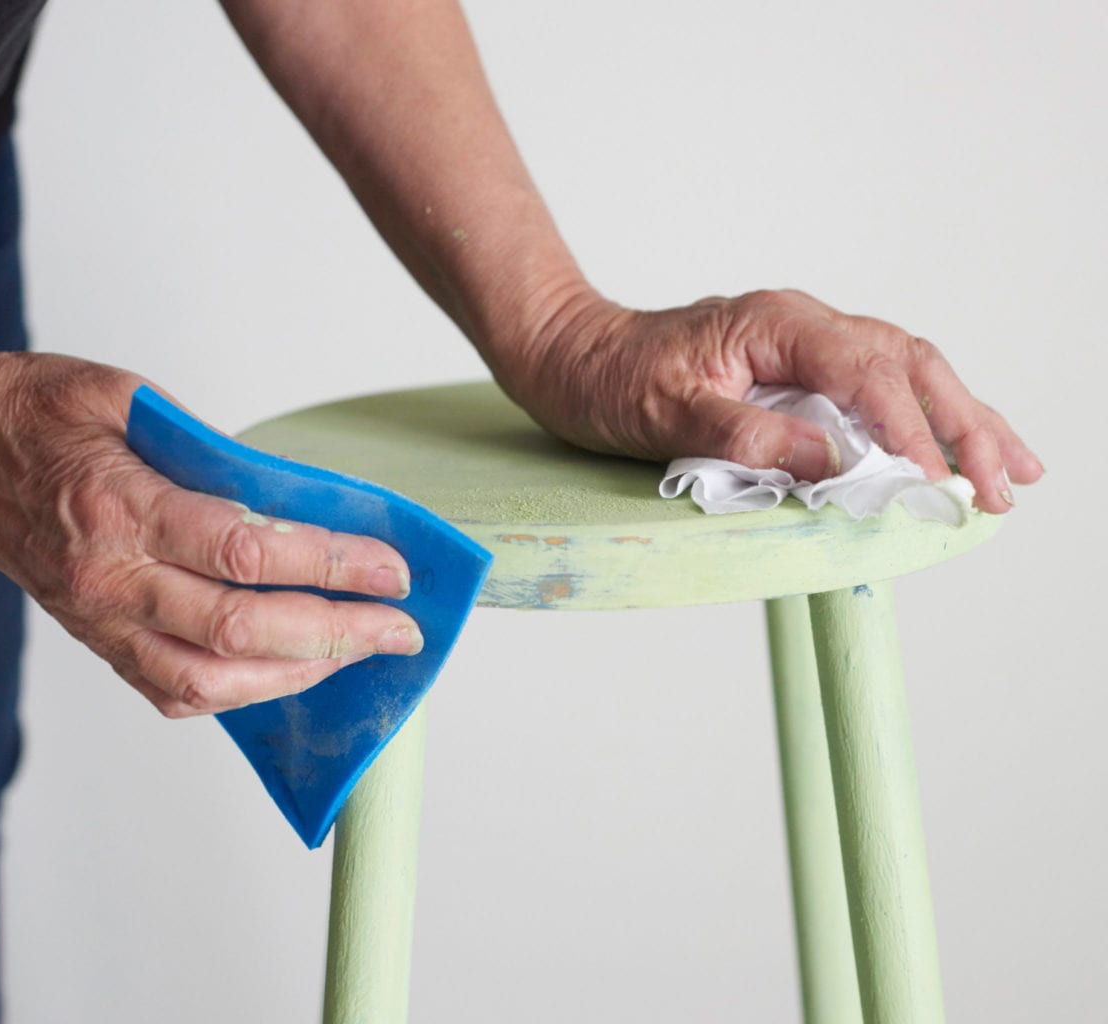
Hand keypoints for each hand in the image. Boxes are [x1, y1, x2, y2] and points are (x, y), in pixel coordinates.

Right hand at [0, 350, 422, 716]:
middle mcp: (111, 577)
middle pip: (242, 628)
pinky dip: (245, 690)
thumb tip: (295, 495)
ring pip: (214, 677)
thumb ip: (207, 448)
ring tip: (360, 653)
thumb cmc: (35, 413)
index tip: (391, 567)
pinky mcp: (100, 642)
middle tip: (401, 628)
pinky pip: (178, 692)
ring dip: (300, 672)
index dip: (330, 565)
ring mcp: (101, 620)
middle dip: (338, 632)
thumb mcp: (124, 397)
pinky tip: (292, 671)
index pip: (246, 550)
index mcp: (121, 504)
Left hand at [509, 288, 1041, 512]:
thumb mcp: (667, 414)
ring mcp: (803, 342)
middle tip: (1007, 483)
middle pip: (909, 364)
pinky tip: (944, 442)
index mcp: (777, 325)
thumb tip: (835, 466)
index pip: (868, 375)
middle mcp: (802, 324)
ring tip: (1011, 465)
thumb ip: (749, 438)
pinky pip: (875, 384)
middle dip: (964, 424)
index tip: (938, 485)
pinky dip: (919, 415)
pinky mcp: (796, 366)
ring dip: (959, 417)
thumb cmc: (607, 379)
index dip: (911, 432)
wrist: (570, 352)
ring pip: (904, 369)